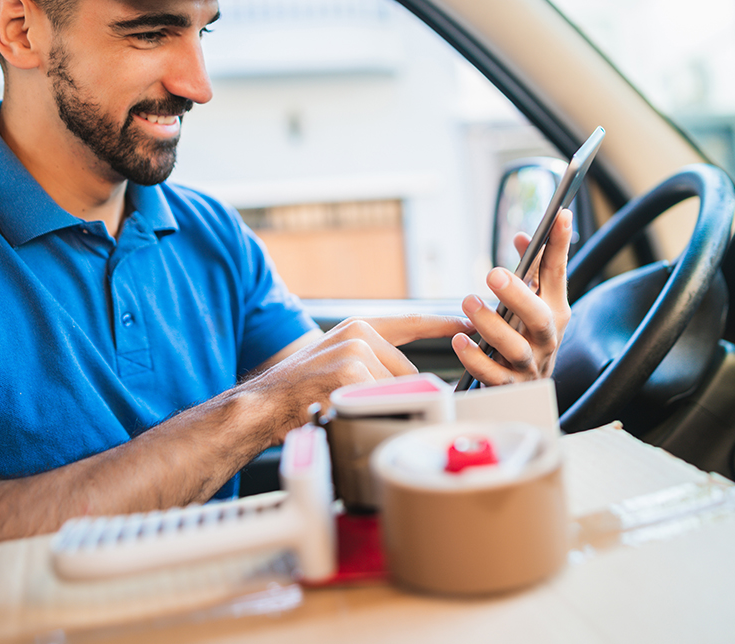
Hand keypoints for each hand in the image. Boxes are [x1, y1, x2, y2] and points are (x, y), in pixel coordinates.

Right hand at [247, 314, 470, 439]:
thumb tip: (413, 380)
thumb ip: (373, 361)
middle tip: (374, 410)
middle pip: (408, 371)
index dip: (445, 323)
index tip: (469, 322)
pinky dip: (370, 413)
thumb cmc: (300, 390)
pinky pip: (382, 401)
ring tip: (349, 410)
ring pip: (396, 389)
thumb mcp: (338, 361)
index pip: (413, 322)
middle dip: (400, 395)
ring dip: (383, 407)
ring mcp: (357, 351)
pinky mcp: (353, 372)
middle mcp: (360, 333)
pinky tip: (345, 412)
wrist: (264, 403)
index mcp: (359, 326)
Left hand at [451, 208, 572, 384]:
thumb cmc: (526, 337)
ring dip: (491, 325)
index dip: (560, 246)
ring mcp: (530, 364)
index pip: (558, 274)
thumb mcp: (532, 304)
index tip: (559, 217)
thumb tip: (525, 237)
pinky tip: (460, 340)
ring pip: (516, 348)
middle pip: (540, 317)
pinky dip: (476, 359)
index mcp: (554, 311)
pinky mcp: (510, 386)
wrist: (527, 391)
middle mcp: (546, 339)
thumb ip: (529, 271)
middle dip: (518, 294)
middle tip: (493, 272)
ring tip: (469, 302)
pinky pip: (493, 375)